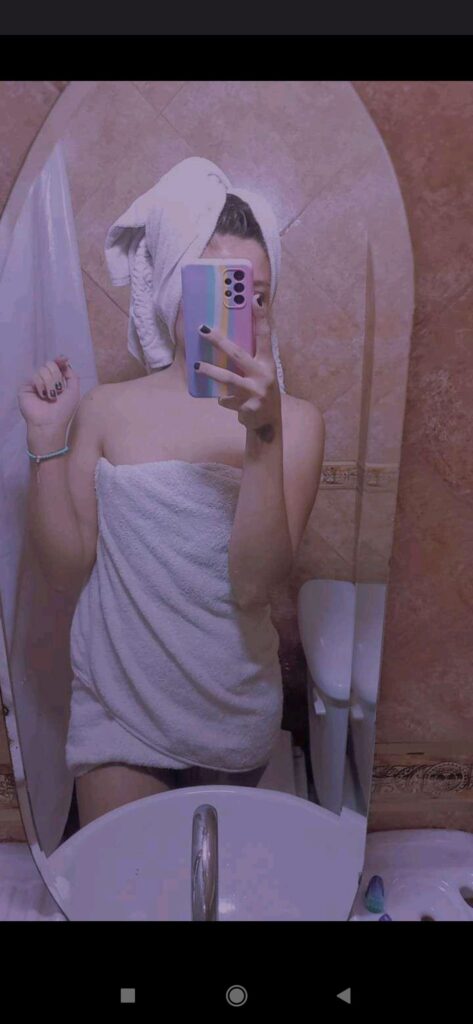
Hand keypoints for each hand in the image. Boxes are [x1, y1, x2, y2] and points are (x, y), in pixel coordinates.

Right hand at [17, 356, 80, 431]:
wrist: (50, 422)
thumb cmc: (63, 410)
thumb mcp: (74, 392)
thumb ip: (72, 376)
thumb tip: (65, 362)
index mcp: (57, 382)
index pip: (57, 365)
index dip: (60, 361)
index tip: (63, 359)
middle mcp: (46, 381)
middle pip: (50, 365)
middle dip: (57, 376)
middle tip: (58, 390)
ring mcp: (35, 384)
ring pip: (43, 370)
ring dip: (50, 384)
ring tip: (51, 397)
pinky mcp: (26, 387)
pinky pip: (35, 377)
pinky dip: (42, 386)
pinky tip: (42, 396)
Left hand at [195, 294, 280, 436]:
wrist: (267, 423)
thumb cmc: (259, 390)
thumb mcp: (260, 372)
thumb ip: (248, 357)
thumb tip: (222, 338)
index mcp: (267, 362)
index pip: (264, 335)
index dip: (261, 316)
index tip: (255, 298)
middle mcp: (264, 375)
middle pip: (238, 354)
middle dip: (218, 341)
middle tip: (202, 329)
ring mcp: (256, 392)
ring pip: (228, 379)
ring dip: (210, 372)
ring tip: (196, 366)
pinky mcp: (248, 407)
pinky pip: (226, 399)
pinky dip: (223, 399)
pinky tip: (225, 401)